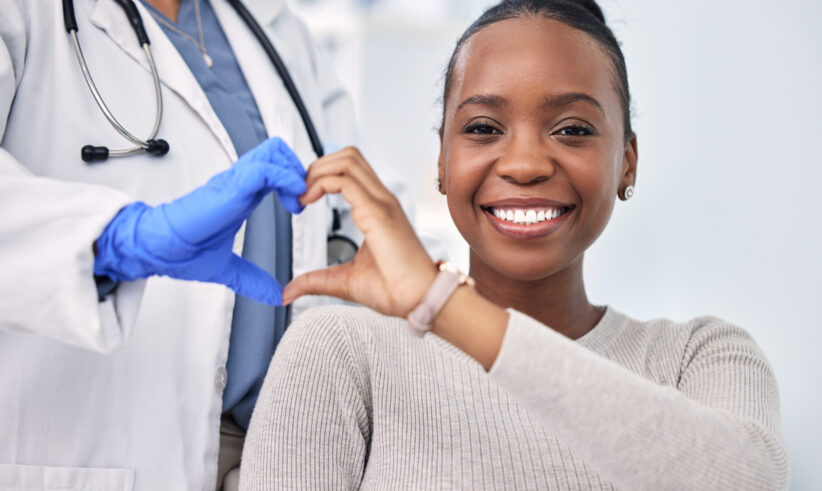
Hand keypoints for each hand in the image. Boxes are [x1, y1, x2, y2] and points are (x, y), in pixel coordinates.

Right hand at [93, 137, 305, 305]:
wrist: (157, 249)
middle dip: (298, 169)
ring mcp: (234, 182)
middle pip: (276, 151)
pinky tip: (292, 200)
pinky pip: (264, 170)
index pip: (274, 168)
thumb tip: (273, 295)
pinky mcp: (229, 189)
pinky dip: (285, 179)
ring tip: (298, 199)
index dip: (294, 180)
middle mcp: (239, 183)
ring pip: (273, 153)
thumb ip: (252, 280)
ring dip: (294, 173)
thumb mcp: (228, 268)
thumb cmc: (182, 251)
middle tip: (303, 198)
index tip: (300, 206)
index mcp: (241, 195)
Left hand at [282, 147, 435, 317]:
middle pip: (348, 156)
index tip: (301, 197)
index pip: (350, 170)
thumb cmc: (395, 289)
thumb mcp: (345, 281)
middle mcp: (381, 200)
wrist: (419, 300)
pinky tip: (308, 201)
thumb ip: (316, 281)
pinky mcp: (377, 213)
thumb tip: (288, 292)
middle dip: (316, 167)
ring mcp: (381, 203)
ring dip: (317, 171)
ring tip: (302, 195)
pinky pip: (345, 181)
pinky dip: (320, 183)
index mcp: (377, 209)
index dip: (321, 175)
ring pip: (347, 160)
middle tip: (298, 192)